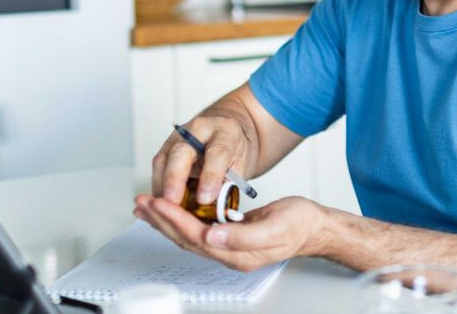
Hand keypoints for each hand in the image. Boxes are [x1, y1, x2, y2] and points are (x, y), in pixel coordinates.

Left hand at [132, 195, 327, 270]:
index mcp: (237, 253)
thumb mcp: (275, 227)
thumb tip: (211, 236)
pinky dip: (181, 217)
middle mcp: (228, 252)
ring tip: (147, 207)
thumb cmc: (299, 225)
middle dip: (162, 220)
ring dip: (166, 220)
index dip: (175, 220)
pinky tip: (172, 209)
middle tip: (142, 203)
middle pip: (185, 239)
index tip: (159, 203)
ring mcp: (228, 245)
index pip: (196, 237)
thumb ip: (242, 235)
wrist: (314, 227)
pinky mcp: (229, 234)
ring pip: (188, 234)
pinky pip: (198, 228)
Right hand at [152, 113, 253, 205]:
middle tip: (173, 202)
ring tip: (166, 208)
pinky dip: (159, 187)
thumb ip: (229, 183)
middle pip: (181, 152)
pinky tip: (163, 202)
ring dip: (162, 187)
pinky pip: (158, 167)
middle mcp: (199, 129)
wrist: (224, 129)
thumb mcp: (242, 164)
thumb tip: (214, 208)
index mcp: (225, 131)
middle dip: (174, 179)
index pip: (217, 153)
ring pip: (163, 160)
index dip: (210, 177)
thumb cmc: (234, 148)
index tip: (205, 199)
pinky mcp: (166, 147)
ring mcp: (179, 137)